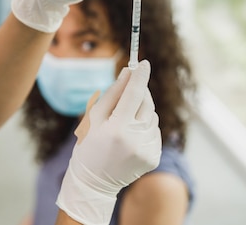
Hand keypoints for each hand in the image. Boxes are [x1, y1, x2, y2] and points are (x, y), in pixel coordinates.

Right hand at [56, 61, 161, 224]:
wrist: (94, 182)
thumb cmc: (90, 145)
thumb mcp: (95, 117)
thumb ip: (113, 93)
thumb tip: (128, 72)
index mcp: (117, 128)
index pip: (133, 94)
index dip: (140, 76)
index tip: (144, 62)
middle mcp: (135, 139)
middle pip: (146, 103)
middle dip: (140, 92)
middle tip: (132, 88)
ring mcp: (147, 150)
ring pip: (152, 117)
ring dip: (142, 113)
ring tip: (125, 123)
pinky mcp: (154, 158)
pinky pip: (155, 132)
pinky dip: (146, 128)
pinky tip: (132, 136)